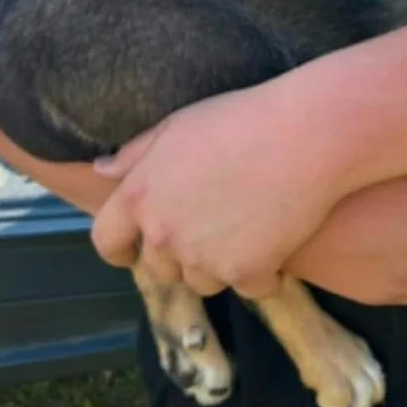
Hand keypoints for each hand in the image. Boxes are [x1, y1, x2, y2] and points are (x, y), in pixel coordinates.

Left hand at [90, 84, 357, 299]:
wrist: (305, 134)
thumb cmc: (244, 118)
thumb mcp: (180, 124)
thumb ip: (137, 153)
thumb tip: (101, 170)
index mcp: (141, 195)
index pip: (108, 240)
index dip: (120, 249)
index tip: (133, 252)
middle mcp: (164, 233)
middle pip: (162, 267)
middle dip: (183, 254)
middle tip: (218, 226)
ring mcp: (204, 257)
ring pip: (204, 281)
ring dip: (222, 265)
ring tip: (252, 229)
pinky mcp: (246, 272)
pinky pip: (251, 288)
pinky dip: (266, 273)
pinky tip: (281, 241)